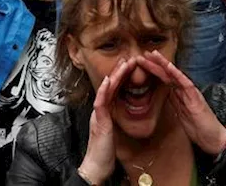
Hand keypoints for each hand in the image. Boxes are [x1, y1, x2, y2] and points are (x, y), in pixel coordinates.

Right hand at [78, 57, 135, 184]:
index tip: (129, 67)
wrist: (96, 167)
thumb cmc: (106, 153)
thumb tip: (124, 115)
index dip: (121, 78)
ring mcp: (99, 114)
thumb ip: (116, 122)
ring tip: (124, 63)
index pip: (114, 91)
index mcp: (105, 113)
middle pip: (110, 87)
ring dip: (115, 75)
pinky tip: (109, 80)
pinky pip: (101, 102)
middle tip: (128, 58)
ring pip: (106, 90)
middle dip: (119, 72)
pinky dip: (105, 90)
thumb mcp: (113, 133)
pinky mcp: (99, 120)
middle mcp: (100, 111)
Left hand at [138, 51, 225, 154]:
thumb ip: (173, 102)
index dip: (153, 70)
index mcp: (179, 94)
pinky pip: (185, 83)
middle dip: (154, 63)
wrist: (212, 137)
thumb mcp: (180, 113)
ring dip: (163, 64)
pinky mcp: (195, 98)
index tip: (142, 62)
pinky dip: (177, 74)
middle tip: (142, 54)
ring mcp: (190, 92)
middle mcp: (184, 90)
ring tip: (153, 55)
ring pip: (175, 75)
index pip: (163, 79)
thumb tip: (162, 95)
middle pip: (167, 74)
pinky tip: (169, 67)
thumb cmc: (198, 127)